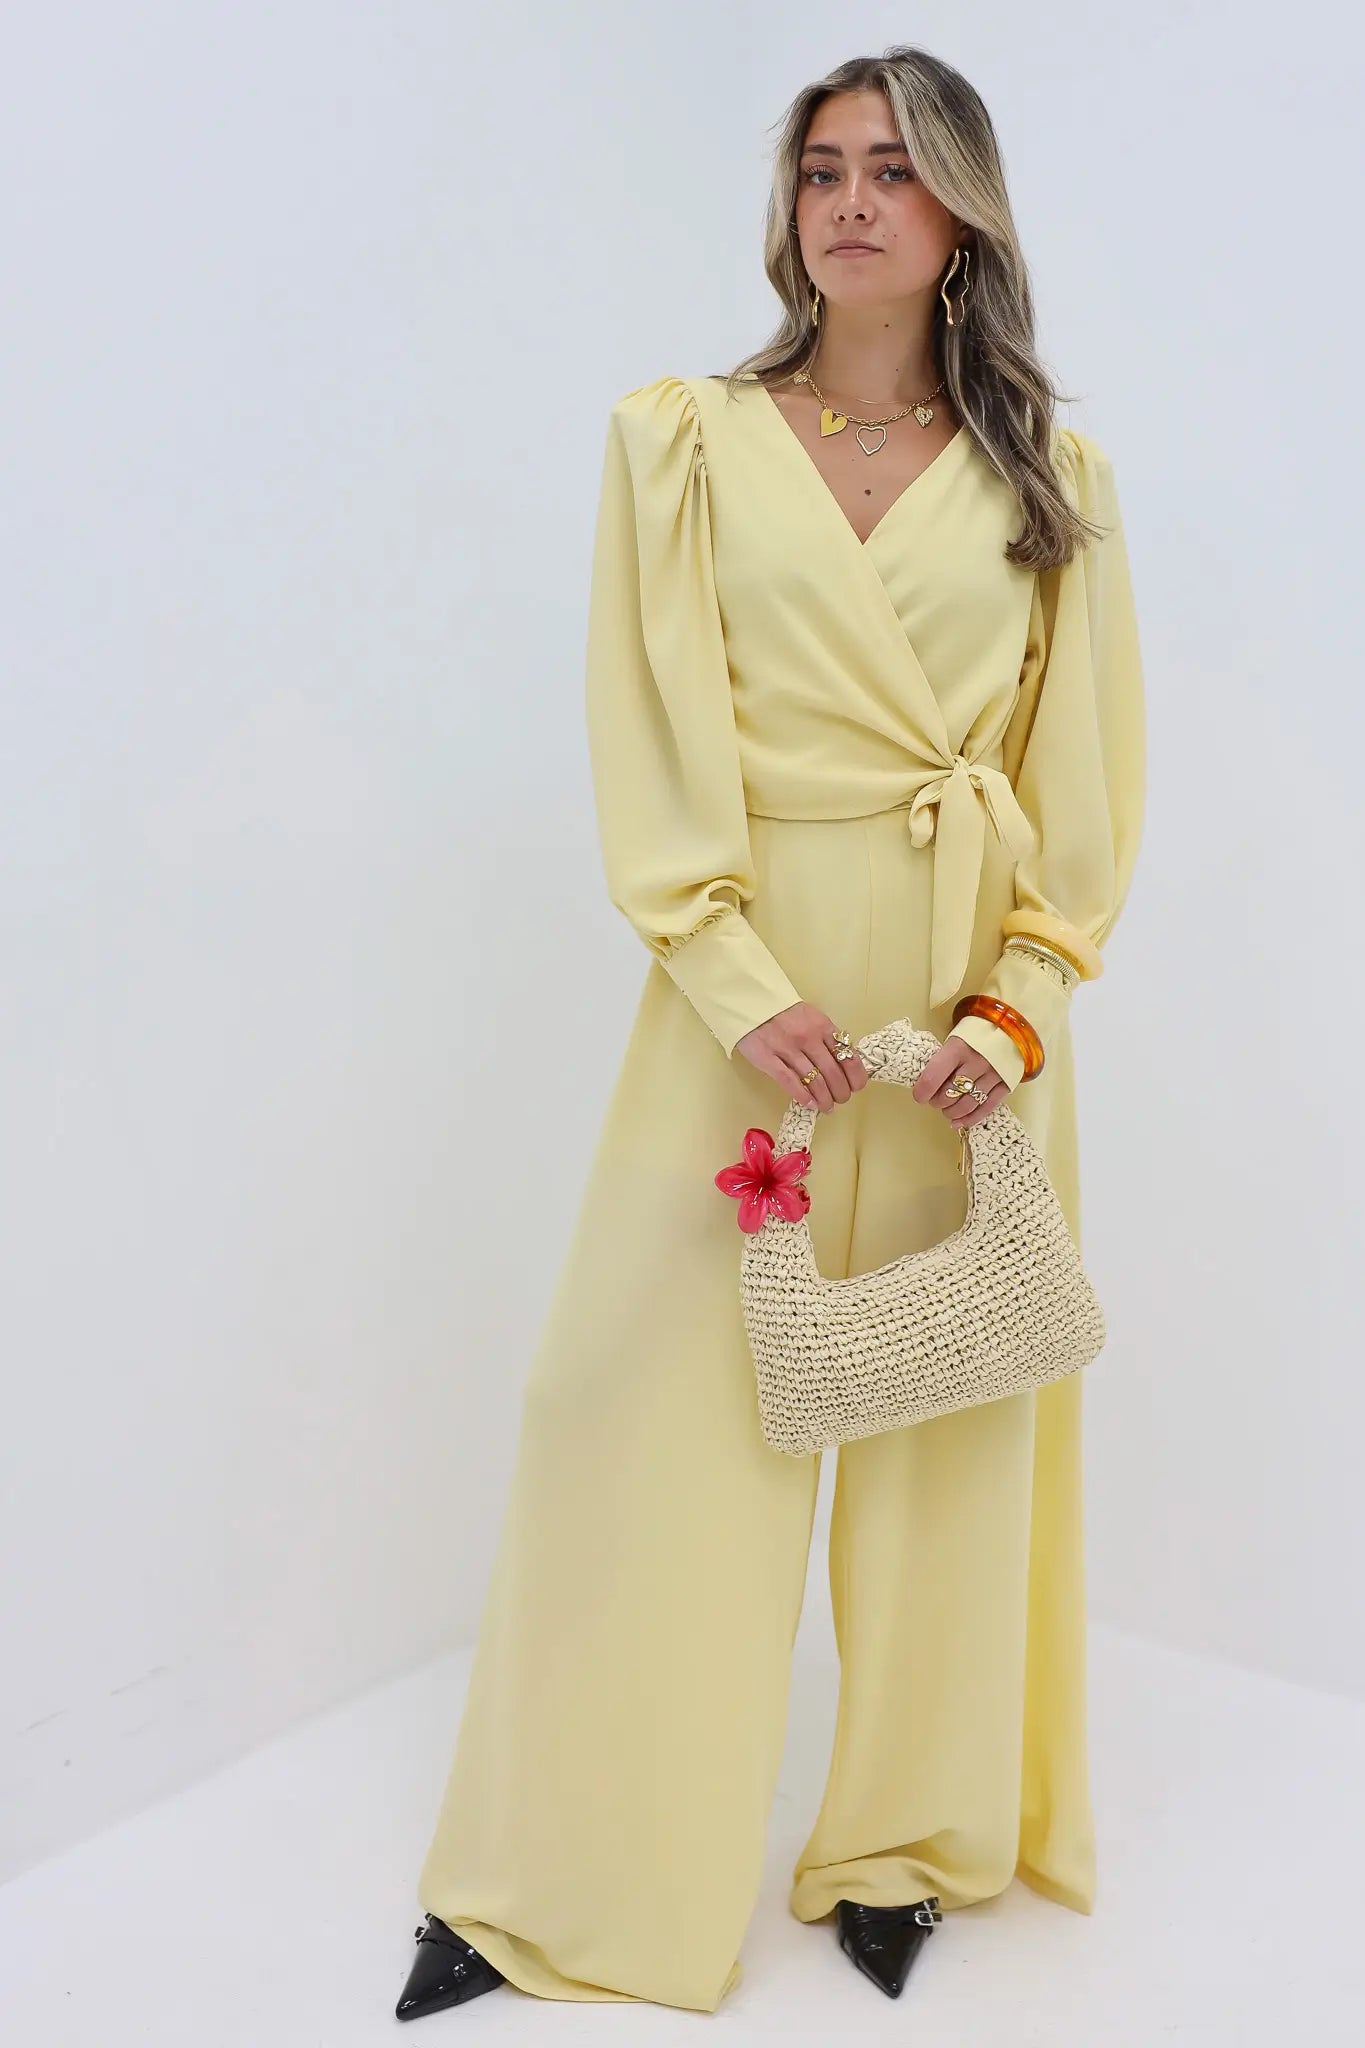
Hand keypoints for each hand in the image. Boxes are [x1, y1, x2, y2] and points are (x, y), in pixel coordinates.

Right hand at [734, 1003, 870, 1110]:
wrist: (751, 1002)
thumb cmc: (784, 1012)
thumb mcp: (811, 1016)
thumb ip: (826, 1036)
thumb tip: (845, 1062)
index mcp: (822, 1026)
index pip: (847, 1055)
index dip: (856, 1076)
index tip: (857, 1087)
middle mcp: (808, 1038)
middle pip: (833, 1073)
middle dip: (841, 1092)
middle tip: (841, 1100)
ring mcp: (787, 1048)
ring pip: (814, 1081)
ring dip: (824, 1099)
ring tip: (827, 1107)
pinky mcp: (768, 1058)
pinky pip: (789, 1081)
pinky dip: (803, 1096)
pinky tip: (810, 1104)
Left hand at [911, 1033, 1008, 1127]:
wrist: (1010, 1028)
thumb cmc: (975, 1034)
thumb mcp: (955, 1039)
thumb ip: (943, 1060)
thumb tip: (925, 1083)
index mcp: (958, 1048)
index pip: (933, 1077)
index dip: (922, 1092)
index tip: (919, 1096)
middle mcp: (976, 1063)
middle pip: (949, 1095)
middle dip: (937, 1102)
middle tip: (934, 1100)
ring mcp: (993, 1075)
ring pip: (967, 1105)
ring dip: (952, 1112)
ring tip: (947, 1110)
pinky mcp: (1006, 1085)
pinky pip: (986, 1108)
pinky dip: (970, 1119)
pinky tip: (959, 1122)